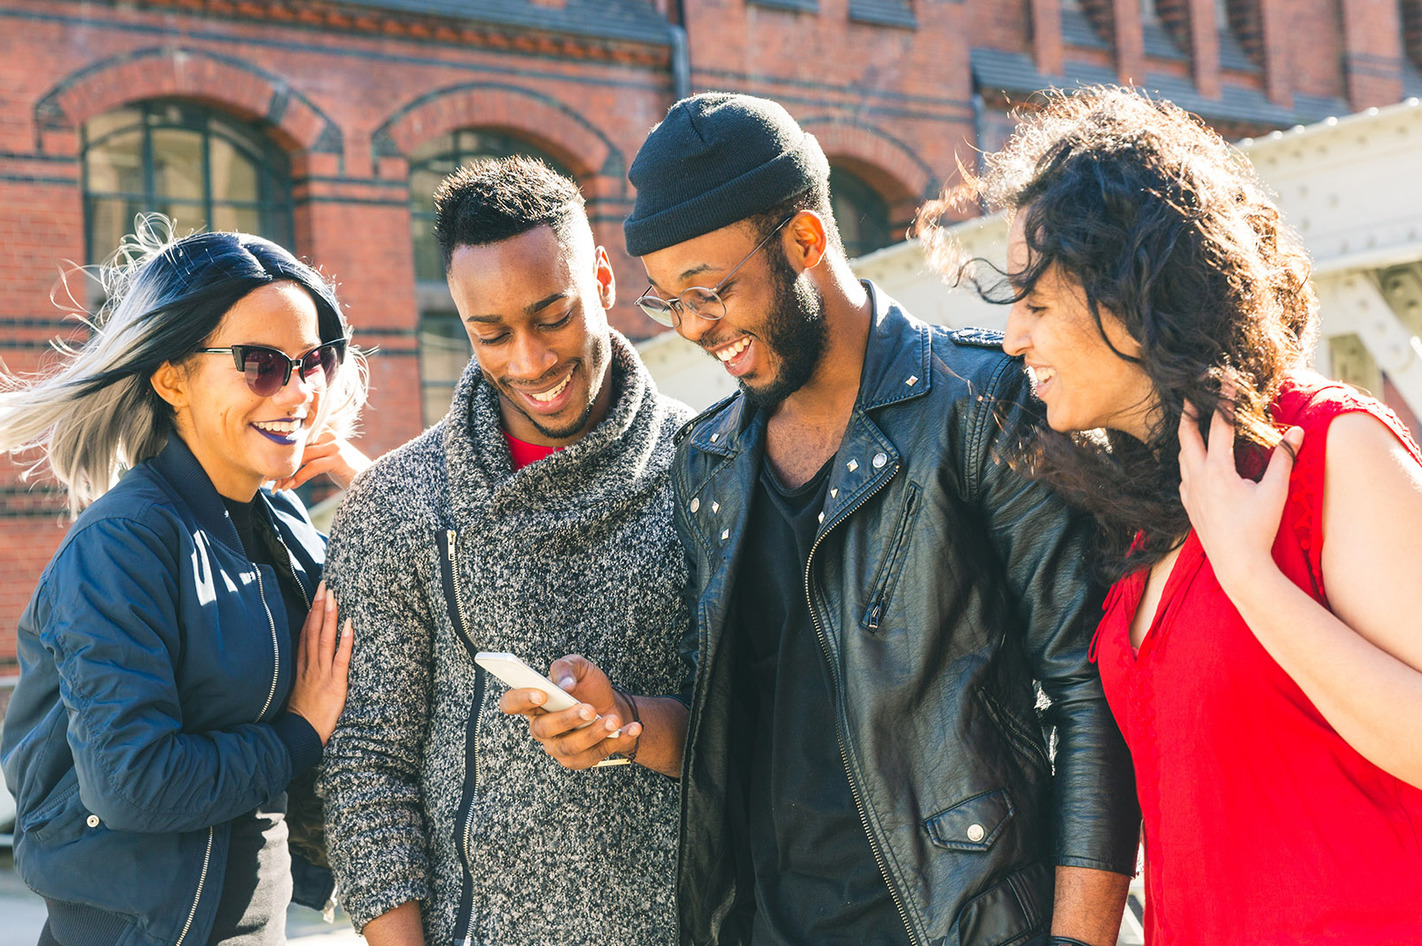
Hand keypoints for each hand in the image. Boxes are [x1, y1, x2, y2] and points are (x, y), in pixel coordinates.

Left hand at [273, 429, 371, 490]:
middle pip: (297, 449)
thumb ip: (312, 456)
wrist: (373, 483)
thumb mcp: (328, 460)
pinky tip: (290, 488)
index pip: (297, 441)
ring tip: (276, 488)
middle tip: (266, 481)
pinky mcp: (337, 458)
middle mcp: (329, 436)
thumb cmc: (348, 474)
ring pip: (302, 458)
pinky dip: (298, 478)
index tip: (267, 470)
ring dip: (286, 475)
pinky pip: (311, 467)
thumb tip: (287, 463)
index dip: (280, 454)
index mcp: (324, 433)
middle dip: (280, 466)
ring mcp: (334, 446)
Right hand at [286, 580, 354, 743]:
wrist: (300, 738)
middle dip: (319, 606)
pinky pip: (341, 659)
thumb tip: (307, 660)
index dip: (311, 613)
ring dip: (329, 616)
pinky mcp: (335, 685)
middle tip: (325, 584)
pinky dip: (344, 641)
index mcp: (301, 667)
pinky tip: (349, 624)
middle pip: (313, 631)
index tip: (316, 594)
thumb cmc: (302, 717)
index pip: (306, 634)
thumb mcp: (297, 691)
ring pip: (324, 640)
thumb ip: (302, 674)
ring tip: (334, 595)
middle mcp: (310, 667)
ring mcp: (321, 675)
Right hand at [497, 654, 641, 769]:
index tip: (541, 693)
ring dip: (593, 734)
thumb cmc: (589, 687)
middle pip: (543, 729)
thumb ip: (567, 667)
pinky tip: (631, 728)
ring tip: (613, 720)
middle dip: (567, 719)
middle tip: (589, 709)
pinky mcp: (579, 760)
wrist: (613, 706)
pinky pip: (595, 755)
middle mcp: (542, 727)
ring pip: (569, 747)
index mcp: (535, 702)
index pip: (511, 703)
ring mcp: (558, 747)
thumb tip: (563, 684)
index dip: (520, 699)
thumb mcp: (580, 667)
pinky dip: (616, 741)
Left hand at [1177, 396, 1303, 595]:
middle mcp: (1197, 477)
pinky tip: (1194, 462)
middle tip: (1190, 393)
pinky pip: (1183, 475)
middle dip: (1189, 412)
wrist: (1238, 565)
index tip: (1223, 378)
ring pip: (1182, 455)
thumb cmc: (1257, 529)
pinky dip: (1187, 461)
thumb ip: (1284, 459)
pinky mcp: (1188, 505)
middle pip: (1187, 435)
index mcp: (1217, 469)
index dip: (1223, 399)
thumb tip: (1298, 431)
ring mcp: (1189, 492)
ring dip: (1186, 436)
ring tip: (1190, 423)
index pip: (1219, 425)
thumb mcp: (1275, 492)